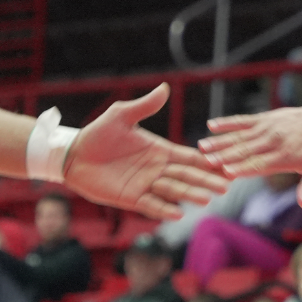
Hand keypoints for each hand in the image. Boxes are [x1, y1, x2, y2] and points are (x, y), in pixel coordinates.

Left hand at [62, 84, 228, 219]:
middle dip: (205, 180)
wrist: (74, 155)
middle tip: (226, 185)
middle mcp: (157, 169)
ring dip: (189, 194)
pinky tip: (178, 213)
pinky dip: (164, 209)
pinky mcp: (131, 198)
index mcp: (159, 150)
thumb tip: (165, 88)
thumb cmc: (98, 134)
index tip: (226, 164)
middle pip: (186, 175)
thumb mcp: (121, 116)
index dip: (206, 161)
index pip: (188, 156)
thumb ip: (144, 106)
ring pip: (173, 191)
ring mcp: (145, 185)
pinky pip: (151, 205)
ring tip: (206, 199)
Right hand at [199, 106, 301, 207]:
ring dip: (220, 142)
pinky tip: (211, 125)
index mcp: (285, 155)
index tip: (225, 173)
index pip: (260, 164)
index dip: (242, 168)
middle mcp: (274, 140)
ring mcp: (268, 127)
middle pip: (245, 150)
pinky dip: (227, 123)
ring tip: (201, 146)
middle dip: (224, 156)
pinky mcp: (265, 118)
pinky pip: (243, 120)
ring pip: (240, 136)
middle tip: (204, 162)